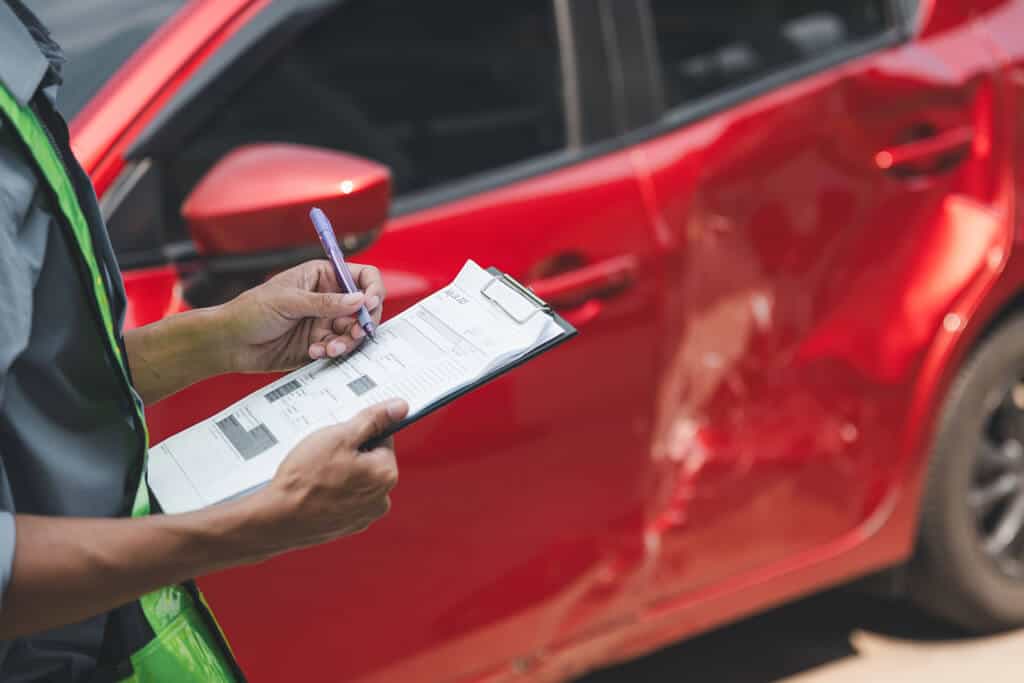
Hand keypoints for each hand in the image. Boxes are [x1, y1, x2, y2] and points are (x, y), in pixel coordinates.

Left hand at [218, 260, 385, 372]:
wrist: (230, 344)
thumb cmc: (250, 311)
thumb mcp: (288, 301)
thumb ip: (325, 302)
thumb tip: (358, 300)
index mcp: (322, 277)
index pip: (361, 277)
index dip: (371, 289)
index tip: (369, 304)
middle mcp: (329, 299)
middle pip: (365, 308)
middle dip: (362, 322)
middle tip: (355, 333)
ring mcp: (325, 322)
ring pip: (355, 332)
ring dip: (347, 341)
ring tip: (328, 347)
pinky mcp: (321, 344)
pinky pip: (340, 349)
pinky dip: (333, 352)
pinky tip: (315, 351)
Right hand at [242, 399, 408, 558]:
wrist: (276, 518)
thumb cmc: (305, 479)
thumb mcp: (340, 436)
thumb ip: (373, 420)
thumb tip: (399, 407)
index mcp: (386, 474)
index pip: (383, 438)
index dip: (358, 433)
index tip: (339, 438)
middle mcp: (381, 498)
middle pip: (370, 460)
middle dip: (349, 454)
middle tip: (324, 455)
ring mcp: (364, 515)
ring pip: (356, 480)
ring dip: (341, 473)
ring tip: (316, 474)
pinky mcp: (347, 525)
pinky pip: (345, 499)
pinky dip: (333, 492)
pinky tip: (314, 489)